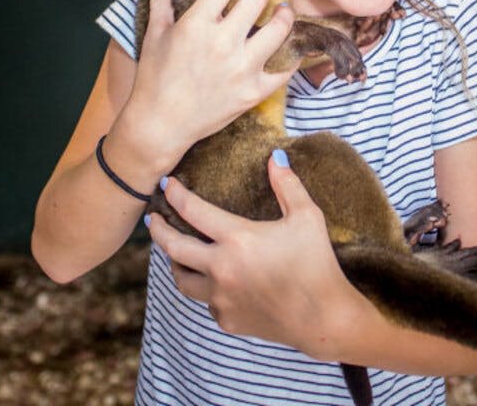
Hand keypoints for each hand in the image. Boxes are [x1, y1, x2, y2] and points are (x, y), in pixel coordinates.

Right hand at [111, 0, 296, 174]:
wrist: (161, 125)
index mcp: (197, 24)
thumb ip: (159, 3)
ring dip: (284, 15)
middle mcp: (223, 42)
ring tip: (283, 10)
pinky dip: (290, 57)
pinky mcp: (254, 92)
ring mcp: (242, 68)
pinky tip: (289, 47)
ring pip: (279, 30)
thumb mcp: (154, 36)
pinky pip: (284, 69)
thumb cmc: (154, 78)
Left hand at [147, 151, 365, 360]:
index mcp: (237, 239)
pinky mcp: (227, 319)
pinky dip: (205, 287)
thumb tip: (275, 157)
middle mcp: (221, 269)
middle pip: (173, 247)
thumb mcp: (307, 216)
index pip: (193, 211)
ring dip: (175, 262)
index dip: (176, 195)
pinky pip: (206, 300)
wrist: (322, 318)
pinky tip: (213, 280)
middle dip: (159, 229)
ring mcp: (221, 298)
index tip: (166, 185)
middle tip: (153, 218)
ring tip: (175, 252)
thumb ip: (287, 185)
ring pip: (182, 279)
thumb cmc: (317, 263)